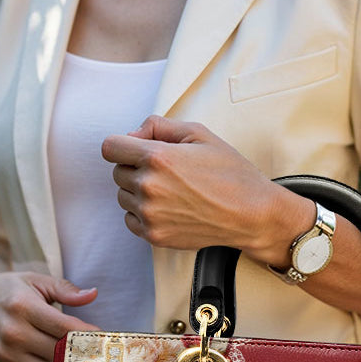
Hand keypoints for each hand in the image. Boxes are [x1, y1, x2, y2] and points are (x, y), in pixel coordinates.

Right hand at [0, 271, 99, 361]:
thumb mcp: (34, 281)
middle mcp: (12, 335)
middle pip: (60, 355)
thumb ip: (65, 289)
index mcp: (22, 307)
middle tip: (102, 356)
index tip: (104, 338)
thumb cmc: (9, 291)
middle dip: (84, 356)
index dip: (88, 336)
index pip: (65, 328)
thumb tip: (92, 294)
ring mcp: (5, 358)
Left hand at [101, 115, 312, 259]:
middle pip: (117, 172)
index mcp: (157, 157)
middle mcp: (148, 187)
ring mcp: (150, 214)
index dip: (123, 145)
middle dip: (135, 167)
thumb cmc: (229, 172)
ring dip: (138, 192)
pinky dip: (142, 213)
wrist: (250, 214)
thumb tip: (131, 135)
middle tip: (166, 171)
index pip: (110, 147)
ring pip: (123, 196)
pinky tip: (168, 207)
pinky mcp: (154, 235)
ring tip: (170, 190)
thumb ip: (158, 125)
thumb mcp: (198, 133)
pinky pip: (130, 220)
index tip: (136, 150)